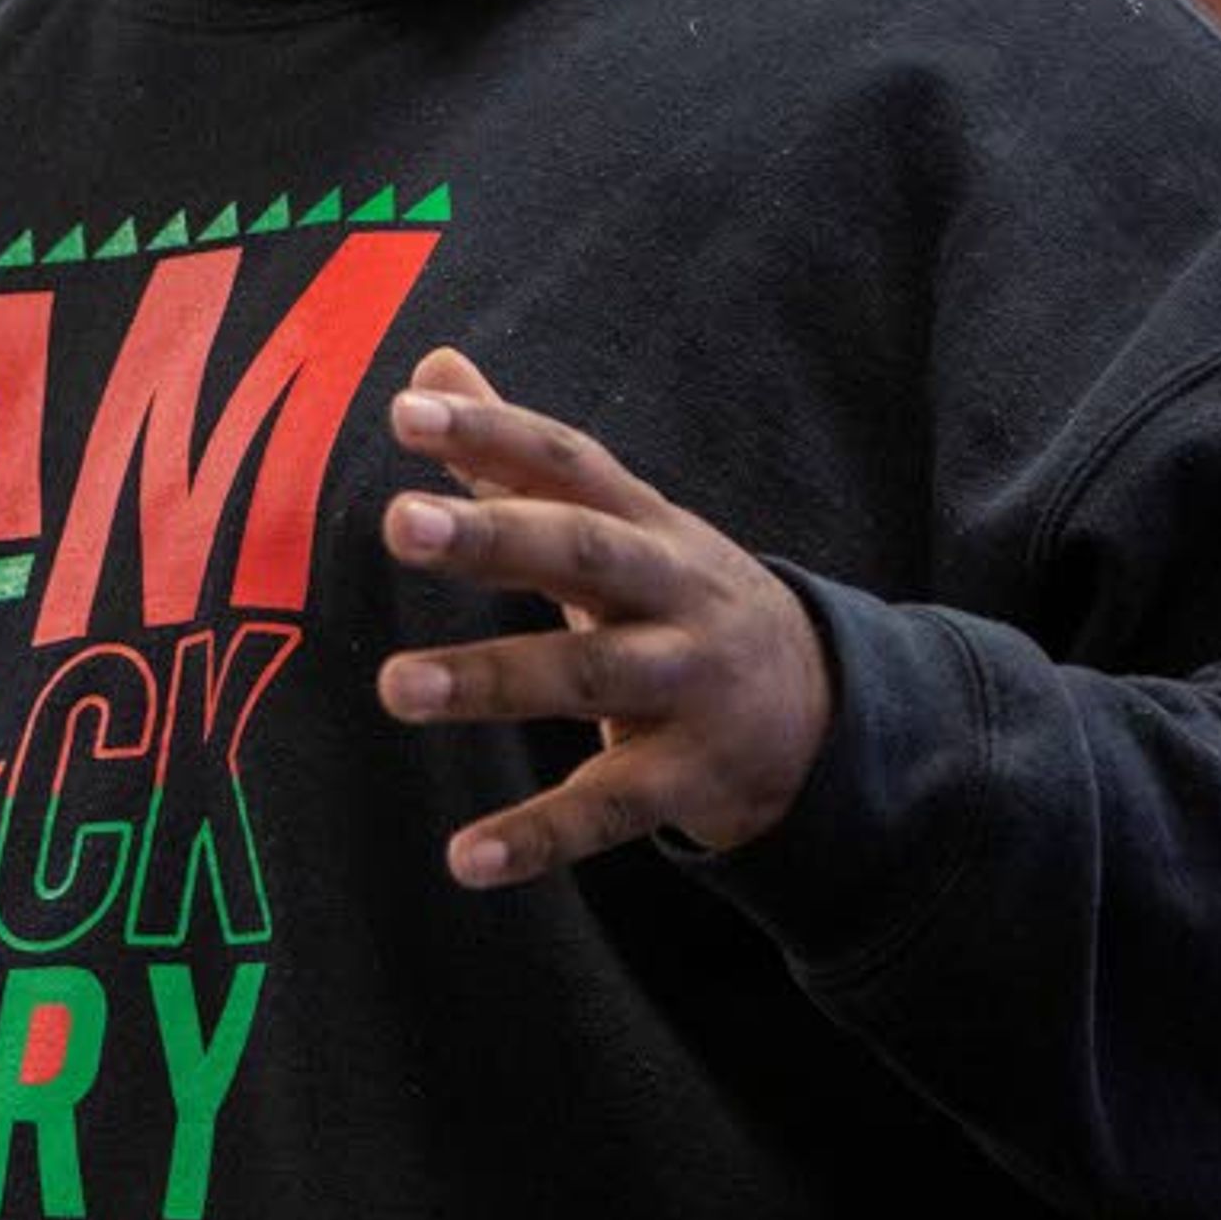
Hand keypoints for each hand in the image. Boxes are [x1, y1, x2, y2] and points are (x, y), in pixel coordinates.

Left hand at [377, 348, 832, 889]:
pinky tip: (464, 859)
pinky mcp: (694, 778)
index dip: (492, 431)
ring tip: (394, 687)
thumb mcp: (615, 521)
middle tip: (398, 524)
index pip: (566, 462)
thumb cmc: (674, 598)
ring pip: (590, 677)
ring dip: (492, 680)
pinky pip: (611, 808)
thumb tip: (433, 360)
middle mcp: (672, 593)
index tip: (405, 410)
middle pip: (584, 553)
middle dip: (495, 537)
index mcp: (643, 523)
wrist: (827, 709)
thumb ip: (515, 455)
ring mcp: (690, 685)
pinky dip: (539, 836)